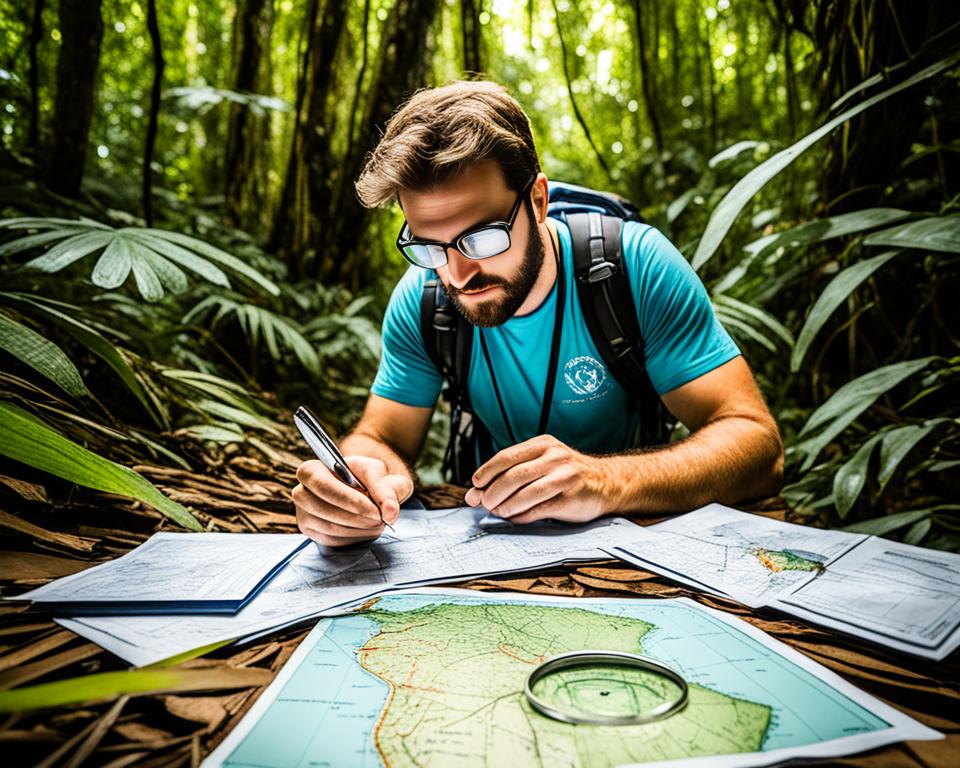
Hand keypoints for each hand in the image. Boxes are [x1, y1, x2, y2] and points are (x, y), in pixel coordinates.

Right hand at [293, 456, 412, 546]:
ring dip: (359, 529)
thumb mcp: (383, 478)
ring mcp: (303, 514)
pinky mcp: (311, 533)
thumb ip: (388, 491)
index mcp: (313, 469)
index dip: (348, 500)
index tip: (375, 511)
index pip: (322, 484)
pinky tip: (367, 531)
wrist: (367, 493)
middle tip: (381, 519)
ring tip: (378, 524)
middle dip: (356, 517)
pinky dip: (354, 538)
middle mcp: (301, 492)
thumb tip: (390, 513)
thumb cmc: (372, 481)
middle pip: (323, 509)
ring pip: (329, 528)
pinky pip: (331, 541)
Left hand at [463, 435, 612, 524]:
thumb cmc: (567, 475)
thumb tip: (477, 493)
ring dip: (506, 506)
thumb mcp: (542, 464)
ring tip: (499, 512)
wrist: (607, 483)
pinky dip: (523, 516)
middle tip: (484, 504)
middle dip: (493, 492)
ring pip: (526, 493)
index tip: (475, 485)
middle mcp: (555, 457)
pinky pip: (540, 509)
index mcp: (543, 444)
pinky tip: (516, 518)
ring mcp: (565, 477)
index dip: (487, 472)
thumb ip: (512, 474)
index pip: (506, 456)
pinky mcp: (572, 497)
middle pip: (514, 475)